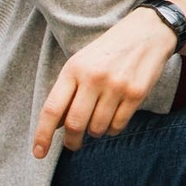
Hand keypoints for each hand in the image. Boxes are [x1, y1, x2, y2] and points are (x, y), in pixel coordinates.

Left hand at [33, 8, 178, 156]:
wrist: (146, 32)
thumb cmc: (108, 51)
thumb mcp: (81, 63)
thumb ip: (67, 91)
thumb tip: (56, 125)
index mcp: (74, 69)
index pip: (52, 108)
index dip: (43, 134)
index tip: (38, 153)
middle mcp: (93, 77)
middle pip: (75, 123)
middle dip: (72, 141)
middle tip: (73, 144)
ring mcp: (116, 86)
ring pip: (97, 128)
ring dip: (95, 132)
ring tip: (97, 121)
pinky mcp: (136, 93)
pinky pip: (118, 126)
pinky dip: (112, 129)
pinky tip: (113, 117)